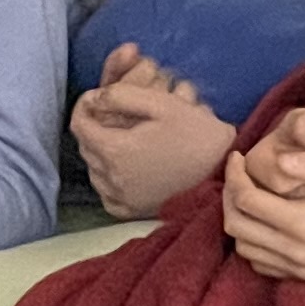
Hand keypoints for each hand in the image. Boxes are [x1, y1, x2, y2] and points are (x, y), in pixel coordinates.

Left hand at [72, 45, 236, 220]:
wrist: (225, 174)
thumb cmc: (197, 135)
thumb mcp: (161, 103)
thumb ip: (121, 94)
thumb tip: (94, 99)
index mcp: (115, 150)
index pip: (79, 124)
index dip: (86, 105)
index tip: (100, 97)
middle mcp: (111, 178)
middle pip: (85, 146)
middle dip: (95, 126)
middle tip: (116, 115)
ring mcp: (121, 198)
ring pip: (94, 169)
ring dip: (101, 151)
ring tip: (123, 138)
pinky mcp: (131, 211)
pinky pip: (106, 193)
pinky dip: (109, 178)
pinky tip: (126, 167)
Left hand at [220, 111, 304, 280]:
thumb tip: (280, 160)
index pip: (247, 201)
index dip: (235, 176)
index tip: (238, 157)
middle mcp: (298, 252)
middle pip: (237, 227)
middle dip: (229, 197)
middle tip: (238, 175)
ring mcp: (300, 269)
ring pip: (244, 248)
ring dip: (239, 221)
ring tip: (249, 195)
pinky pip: (261, 264)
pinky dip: (253, 243)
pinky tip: (265, 221)